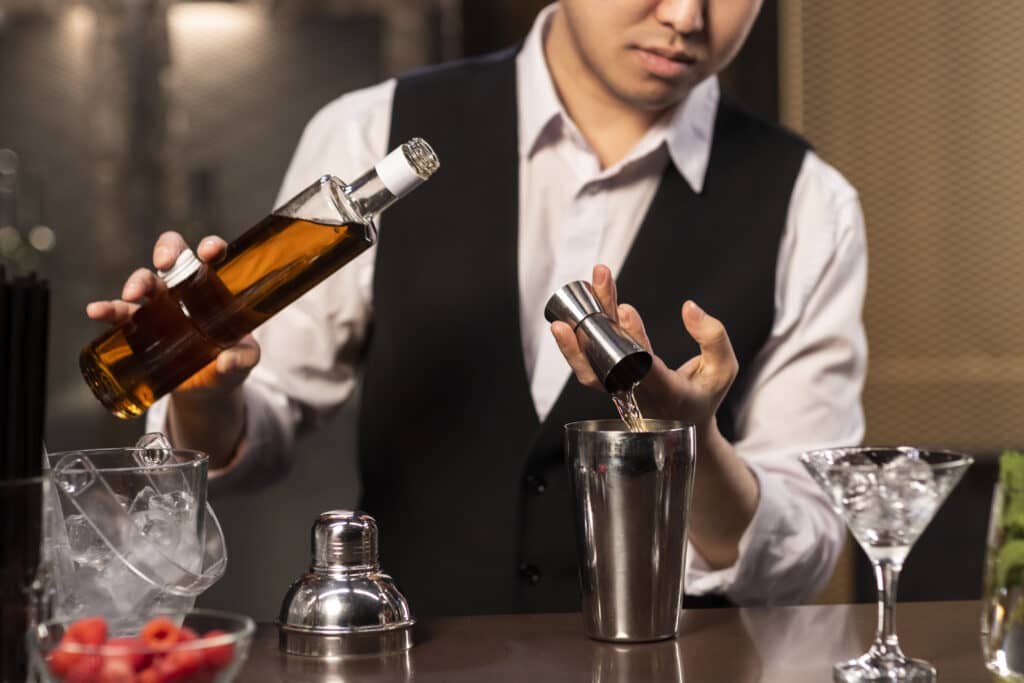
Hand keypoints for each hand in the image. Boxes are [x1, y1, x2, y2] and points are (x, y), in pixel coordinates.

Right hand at [85, 230, 260, 396]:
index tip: (209, 252)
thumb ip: (241, 358)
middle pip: (173, 257)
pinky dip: (107, 310)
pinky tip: (96, 311)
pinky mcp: (141, 328)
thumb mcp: (245, 359)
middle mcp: (185, 289)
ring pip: (145, 281)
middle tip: (165, 263)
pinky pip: (120, 313)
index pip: (212, 256)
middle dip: (167, 251)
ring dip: (137, 282)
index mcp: (214, 287)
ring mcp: (160, 306)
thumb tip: (225, 363)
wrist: (210, 386)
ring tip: (130, 294)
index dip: (210, 246)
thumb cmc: (232, 360)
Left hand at [550, 264, 738, 432]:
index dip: (633, 338)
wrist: (683, 424)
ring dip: (587, 318)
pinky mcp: (607, 379)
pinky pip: (589, 357)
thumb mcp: (723, 369)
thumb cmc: (705, 394)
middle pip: (609, 355)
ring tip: (586, 284)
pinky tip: (580, 304)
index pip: (645, 366)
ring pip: (592, 356)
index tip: (624, 310)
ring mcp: (617, 388)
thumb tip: (689, 308)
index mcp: (668, 393)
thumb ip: (713, 338)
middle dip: (603, 314)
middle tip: (600, 279)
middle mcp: (636, 392)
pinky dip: (581, 331)